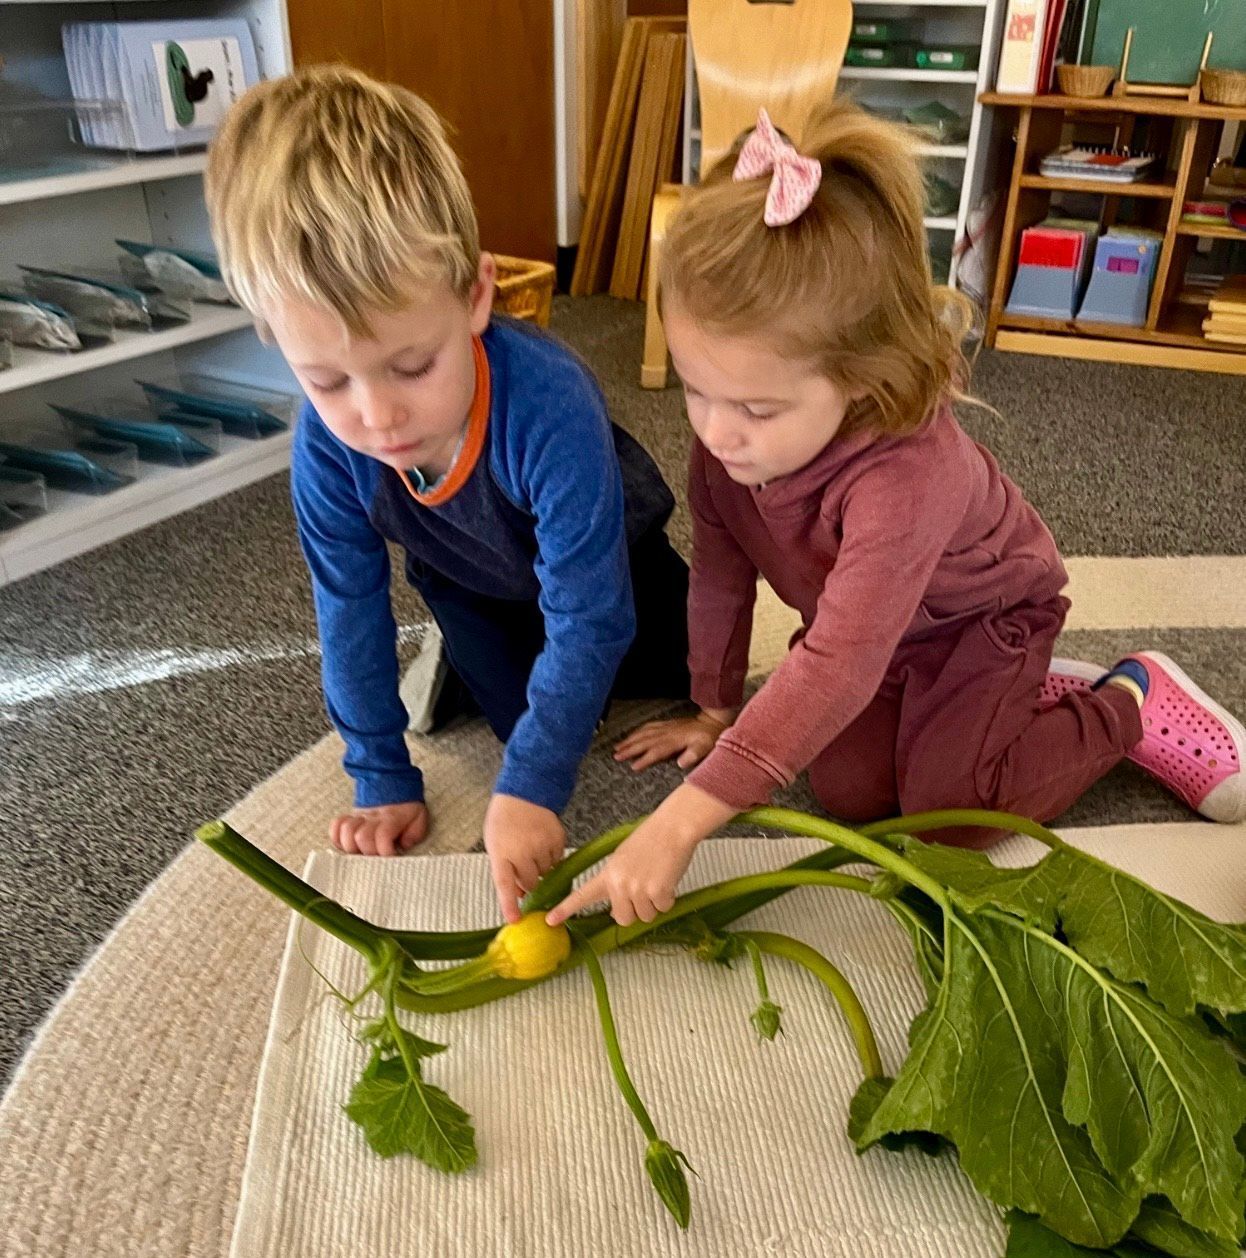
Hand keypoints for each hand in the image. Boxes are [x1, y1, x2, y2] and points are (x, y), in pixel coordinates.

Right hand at [330, 801, 428, 855]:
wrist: (394, 782)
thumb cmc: (407, 805)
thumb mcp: (419, 817)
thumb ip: (415, 832)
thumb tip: (404, 845)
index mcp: (392, 818)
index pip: (383, 835)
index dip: (384, 850)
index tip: (390, 856)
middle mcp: (373, 817)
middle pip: (361, 837)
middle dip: (368, 852)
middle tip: (376, 856)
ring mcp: (359, 816)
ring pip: (346, 831)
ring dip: (352, 846)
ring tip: (361, 851)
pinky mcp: (350, 816)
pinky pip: (336, 826)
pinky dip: (338, 838)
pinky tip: (347, 844)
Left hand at [484, 793, 566, 923]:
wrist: (524, 792)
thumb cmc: (504, 820)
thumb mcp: (495, 844)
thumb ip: (505, 870)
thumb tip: (520, 894)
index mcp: (501, 853)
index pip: (504, 884)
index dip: (509, 904)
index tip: (514, 920)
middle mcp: (522, 851)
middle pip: (531, 883)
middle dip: (529, 880)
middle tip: (524, 865)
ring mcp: (541, 845)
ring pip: (547, 872)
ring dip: (541, 867)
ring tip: (532, 848)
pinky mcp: (557, 839)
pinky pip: (558, 860)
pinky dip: (552, 856)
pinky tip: (543, 842)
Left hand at [546, 783, 736, 926]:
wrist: (672, 827)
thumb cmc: (651, 840)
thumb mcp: (623, 858)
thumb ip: (616, 881)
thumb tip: (616, 910)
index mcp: (608, 873)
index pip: (583, 895)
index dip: (566, 909)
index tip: (550, 920)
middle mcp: (619, 883)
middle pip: (623, 918)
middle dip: (635, 910)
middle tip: (645, 890)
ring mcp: (638, 889)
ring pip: (645, 916)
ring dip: (654, 904)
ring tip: (657, 879)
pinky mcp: (658, 892)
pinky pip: (663, 908)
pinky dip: (669, 898)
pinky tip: (668, 878)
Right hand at [613, 710, 731, 772]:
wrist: (712, 722)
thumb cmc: (709, 738)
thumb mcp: (705, 748)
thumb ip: (693, 755)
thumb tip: (681, 763)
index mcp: (674, 741)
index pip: (656, 751)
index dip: (644, 759)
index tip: (633, 766)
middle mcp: (667, 733)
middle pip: (644, 741)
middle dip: (629, 749)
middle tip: (616, 756)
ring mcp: (665, 727)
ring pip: (643, 733)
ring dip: (630, 740)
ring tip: (617, 747)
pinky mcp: (666, 724)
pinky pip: (648, 726)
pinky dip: (638, 731)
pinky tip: (632, 735)